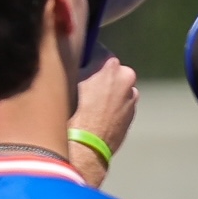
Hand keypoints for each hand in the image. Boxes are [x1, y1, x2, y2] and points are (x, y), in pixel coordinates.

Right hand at [68, 46, 137, 187]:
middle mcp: (126, 77)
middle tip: (76, 87)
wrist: (82, 149)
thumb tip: (70, 56)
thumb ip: (74, 64)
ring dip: (103, 91)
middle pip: (108, 69)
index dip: (82, 57)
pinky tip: (93, 116)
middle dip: (95, 75)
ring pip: (114, 87)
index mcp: (110, 65)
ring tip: (83, 105)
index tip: (74, 65)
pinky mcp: (132, 114)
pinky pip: (118, 103)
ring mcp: (131, 97)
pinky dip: (108, 106)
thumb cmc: (70, 114)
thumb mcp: (65, 81)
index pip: (96, 49)